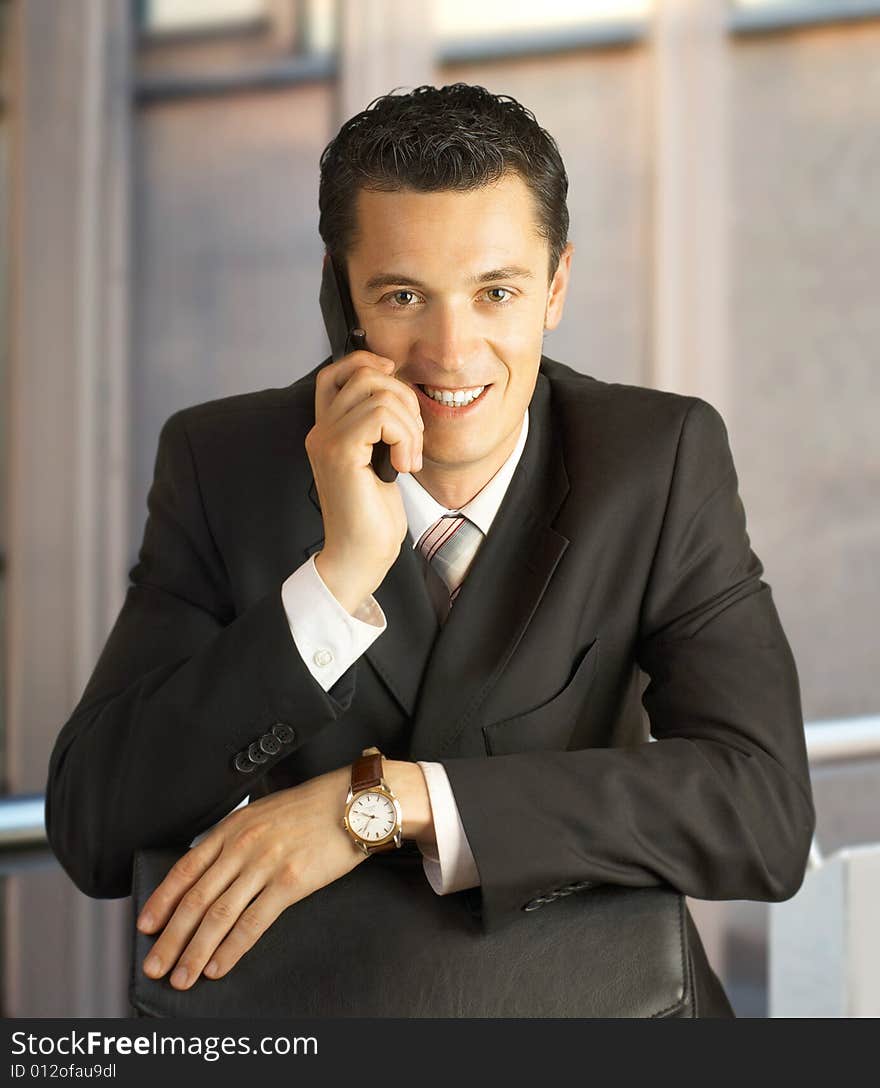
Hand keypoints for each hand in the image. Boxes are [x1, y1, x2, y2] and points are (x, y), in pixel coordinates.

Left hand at [136, 764, 364, 989]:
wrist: (350, 802)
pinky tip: (218, 966)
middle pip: (195, 900)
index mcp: (231, 828)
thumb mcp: (261, 813)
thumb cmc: (309, 807)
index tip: (146, 926)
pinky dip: (231, 949)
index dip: (161, 901)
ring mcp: (264, 864)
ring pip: (218, 916)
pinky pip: (252, 923)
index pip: (185, 870)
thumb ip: (235, 839)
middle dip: (171, 938)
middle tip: (155, 965)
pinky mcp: (290, 882)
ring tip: (182, 976)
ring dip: (195, 952)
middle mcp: (241, 846)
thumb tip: (211, 870)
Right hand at [306, 350, 423, 612]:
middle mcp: (321, 430)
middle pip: (365, 375)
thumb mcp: (381, 460)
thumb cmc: (372, 517)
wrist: (360, 555)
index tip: (396, 382)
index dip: (367, 363)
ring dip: (410, 425)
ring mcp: (326, 439)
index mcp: (328, 430)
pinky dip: (404, 436)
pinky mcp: (340, 452)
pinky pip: (382, 416)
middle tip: (411, 440)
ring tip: (408, 458)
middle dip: (404, 400)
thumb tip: (400, 392)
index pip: (337, 372)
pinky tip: (403, 465)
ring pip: (379, 394)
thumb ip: (380, 427)